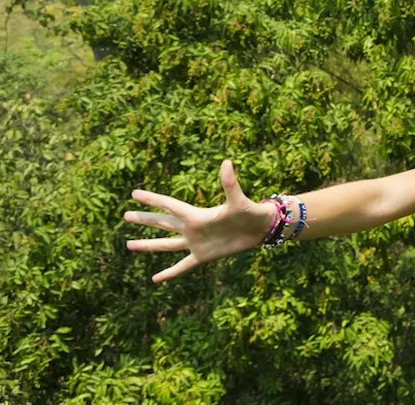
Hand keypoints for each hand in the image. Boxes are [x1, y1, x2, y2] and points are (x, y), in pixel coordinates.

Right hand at [124, 159, 274, 282]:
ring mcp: (196, 243)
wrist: (261, 229)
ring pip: (166, 245)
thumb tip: (227, 162)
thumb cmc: (250, 211)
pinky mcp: (203, 256)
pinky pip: (182, 266)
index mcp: (196, 215)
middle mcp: (192, 228)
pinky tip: (155, 279)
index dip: (152, 199)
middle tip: (125, 215)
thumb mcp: (237, 200)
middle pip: (163, 223)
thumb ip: (229, 184)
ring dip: (148, 244)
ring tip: (129, 244)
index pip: (169, 205)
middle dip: (145, 219)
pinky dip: (170, 273)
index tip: (134, 193)